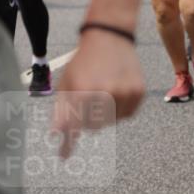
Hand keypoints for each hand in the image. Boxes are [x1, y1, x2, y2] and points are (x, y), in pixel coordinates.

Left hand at [52, 31, 144, 158]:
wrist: (110, 36)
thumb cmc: (84, 61)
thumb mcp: (67, 83)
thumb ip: (61, 111)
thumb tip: (56, 136)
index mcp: (84, 91)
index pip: (75, 128)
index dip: (68, 141)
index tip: (63, 156)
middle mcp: (106, 94)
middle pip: (94, 127)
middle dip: (88, 118)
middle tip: (88, 99)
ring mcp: (124, 93)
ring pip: (112, 122)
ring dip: (106, 114)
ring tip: (103, 91)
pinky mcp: (138, 92)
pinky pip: (128, 115)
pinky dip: (121, 109)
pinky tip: (117, 91)